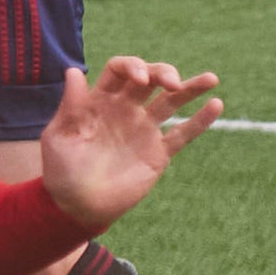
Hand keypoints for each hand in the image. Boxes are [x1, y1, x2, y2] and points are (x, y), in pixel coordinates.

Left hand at [37, 56, 222, 234]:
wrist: (78, 208)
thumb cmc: (61, 172)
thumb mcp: (59, 136)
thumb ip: (70, 105)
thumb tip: (73, 71)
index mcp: (100, 100)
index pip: (120, 71)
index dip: (133, 66)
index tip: (141, 78)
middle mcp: (125, 109)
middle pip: (150, 79)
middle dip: (163, 73)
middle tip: (172, 83)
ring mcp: (144, 130)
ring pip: (171, 101)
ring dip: (191, 88)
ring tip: (211, 78)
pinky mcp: (158, 153)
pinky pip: (182, 133)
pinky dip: (200, 120)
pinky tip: (216, 105)